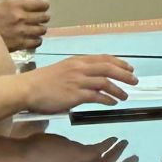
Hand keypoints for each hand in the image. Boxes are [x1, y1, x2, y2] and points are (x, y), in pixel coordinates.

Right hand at [0, 0, 51, 50]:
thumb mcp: (2, 4)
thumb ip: (18, 3)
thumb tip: (33, 4)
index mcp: (17, 5)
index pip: (42, 4)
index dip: (44, 5)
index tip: (43, 7)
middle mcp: (21, 17)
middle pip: (45, 17)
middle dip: (44, 17)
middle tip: (40, 18)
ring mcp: (22, 31)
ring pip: (42, 29)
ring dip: (40, 28)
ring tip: (36, 29)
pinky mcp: (20, 44)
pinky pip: (37, 41)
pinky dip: (36, 40)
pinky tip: (32, 38)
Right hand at [23, 55, 137, 113]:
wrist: (27, 89)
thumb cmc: (42, 82)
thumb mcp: (63, 70)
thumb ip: (78, 72)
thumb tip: (92, 78)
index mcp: (77, 61)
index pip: (104, 58)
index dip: (119, 63)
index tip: (129, 68)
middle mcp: (79, 68)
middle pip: (109, 68)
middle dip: (125, 74)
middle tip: (134, 80)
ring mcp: (78, 81)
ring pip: (105, 82)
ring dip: (118, 89)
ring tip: (125, 95)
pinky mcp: (75, 94)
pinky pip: (97, 96)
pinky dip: (108, 99)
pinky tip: (112, 103)